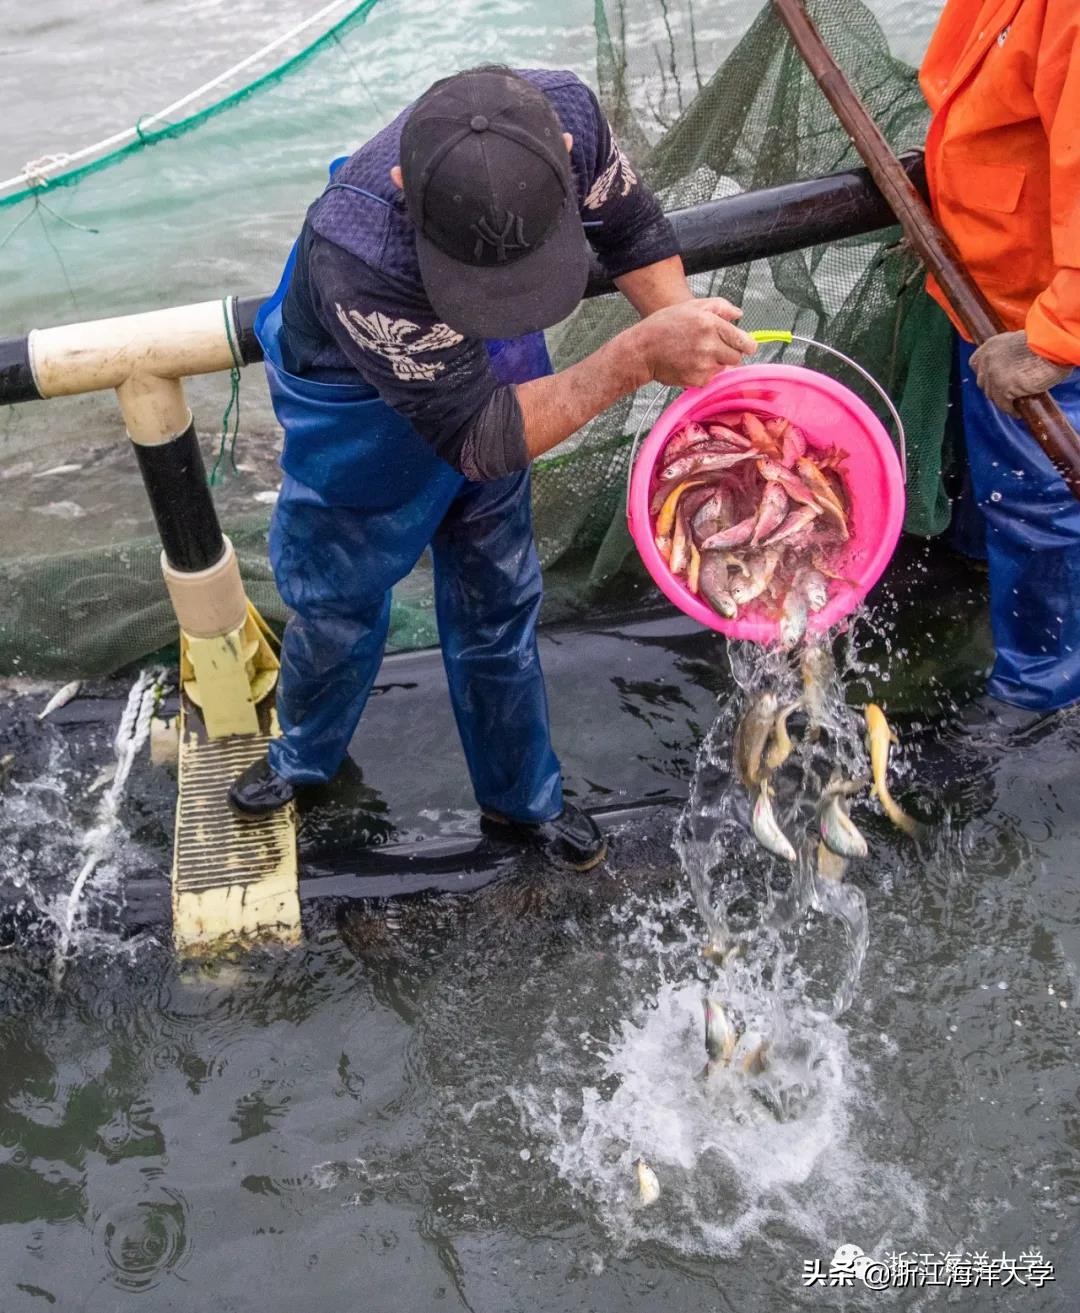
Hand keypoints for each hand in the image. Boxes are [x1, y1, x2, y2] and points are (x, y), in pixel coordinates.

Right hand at [631, 298, 756, 387]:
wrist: (641, 351)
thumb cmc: (663, 326)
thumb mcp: (691, 306)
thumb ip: (719, 307)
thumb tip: (738, 314)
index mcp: (710, 324)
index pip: (744, 341)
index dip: (747, 344)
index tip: (747, 345)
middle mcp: (709, 345)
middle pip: (737, 357)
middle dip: (729, 353)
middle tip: (714, 347)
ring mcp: (703, 365)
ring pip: (723, 368)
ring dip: (716, 363)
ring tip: (696, 353)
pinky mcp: (696, 380)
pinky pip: (710, 379)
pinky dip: (704, 373)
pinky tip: (689, 363)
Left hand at [970, 330, 1073, 415]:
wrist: (1054, 346)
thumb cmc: (1045, 344)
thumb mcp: (1019, 344)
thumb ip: (1008, 355)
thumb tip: (1007, 370)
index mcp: (991, 345)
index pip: (976, 364)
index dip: (986, 374)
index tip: (994, 380)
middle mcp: (987, 359)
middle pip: (983, 382)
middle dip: (994, 388)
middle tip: (1007, 393)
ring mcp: (992, 374)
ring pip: (991, 395)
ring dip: (1002, 400)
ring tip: (1014, 402)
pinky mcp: (1002, 387)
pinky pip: (1003, 404)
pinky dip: (1011, 409)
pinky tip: (1018, 412)